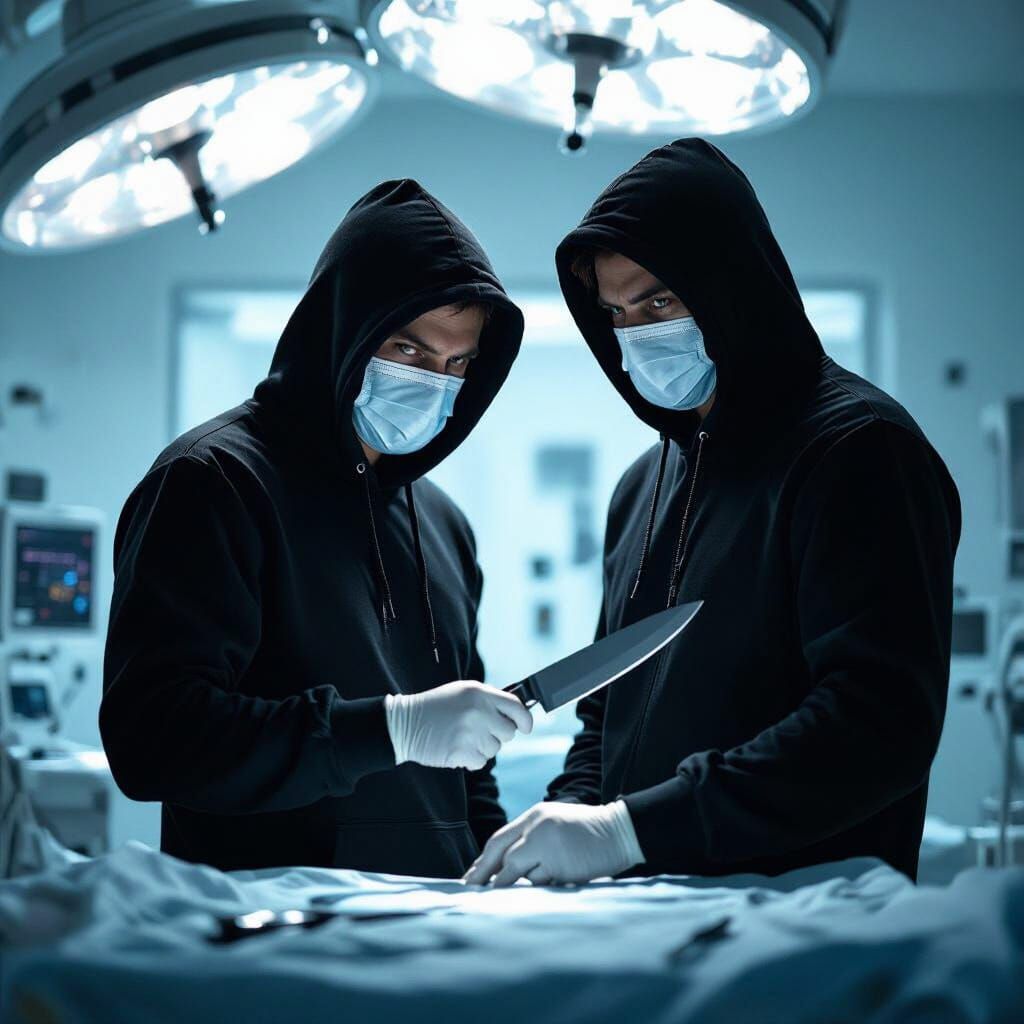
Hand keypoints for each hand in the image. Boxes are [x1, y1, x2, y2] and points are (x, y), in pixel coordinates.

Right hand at [385, 681, 532, 769]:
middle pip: (508, 732)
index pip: (516, 707)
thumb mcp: (462, 692)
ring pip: (495, 749)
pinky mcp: (461, 752)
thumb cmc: (436, 707)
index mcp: (480, 693)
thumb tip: (516, 712)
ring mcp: (470, 733)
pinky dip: (471, 759)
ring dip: (482, 747)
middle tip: (480, 731)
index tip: (526, 727)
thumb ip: (489, 699)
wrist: (405, 723)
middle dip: (498, 734)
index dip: (525, 719)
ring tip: (462, 737)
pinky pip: (481, 762)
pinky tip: (456, 748)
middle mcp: (478, 711)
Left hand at [461, 800, 643, 886]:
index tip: (471, 878)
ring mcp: (545, 841)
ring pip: (517, 871)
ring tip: (521, 890)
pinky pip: (538, 881)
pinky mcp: (557, 859)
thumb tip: (503, 871)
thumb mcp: (554, 827)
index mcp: (534, 816)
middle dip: (482, 874)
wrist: (618, 832)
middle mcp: (535, 825)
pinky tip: (554, 881)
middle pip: (499, 852)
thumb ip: (531, 842)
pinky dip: (541, 886)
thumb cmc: (587, 835)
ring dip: (519, 884)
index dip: (483, 861)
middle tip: (470, 891)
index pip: (499, 839)